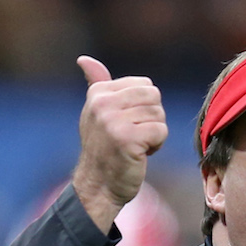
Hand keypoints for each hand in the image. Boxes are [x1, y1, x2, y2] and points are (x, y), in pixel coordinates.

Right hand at [71, 56, 168, 231]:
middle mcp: (103, 103)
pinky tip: (140, 154)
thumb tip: (85, 59)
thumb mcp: (97, 113)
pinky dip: (156, 145)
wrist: (98, 186)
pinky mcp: (127, 138)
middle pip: (154, 96)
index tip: (126, 124)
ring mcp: (113, 120)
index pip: (144, 84)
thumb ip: (97, 84)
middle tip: (135, 136)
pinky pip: (160, 131)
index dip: (144, 107)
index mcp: (98, 92)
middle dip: (152, 118)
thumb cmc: (103, 149)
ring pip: (159, 114)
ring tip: (135, 145)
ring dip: (154, 133)